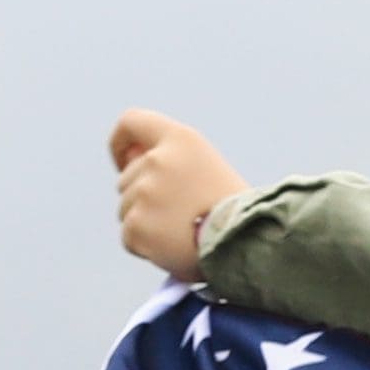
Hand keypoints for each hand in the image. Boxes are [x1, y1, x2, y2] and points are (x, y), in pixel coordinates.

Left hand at [110, 111, 241, 277]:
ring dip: (146, 223)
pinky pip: (129, 237)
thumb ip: (167, 158)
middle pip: (126, 178)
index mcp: (180, 139)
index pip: (131, 122)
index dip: (121, 142)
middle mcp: (158, 160)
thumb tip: (126, 161)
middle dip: (144, 198)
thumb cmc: (231, 209)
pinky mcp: (137, 225)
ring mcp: (145, 193)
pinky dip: (145, 247)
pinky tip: (173, 247)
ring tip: (181, 232)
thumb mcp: (205, 166)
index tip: (125, 160)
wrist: (248, 244)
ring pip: (126, 209)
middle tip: (180, 215)